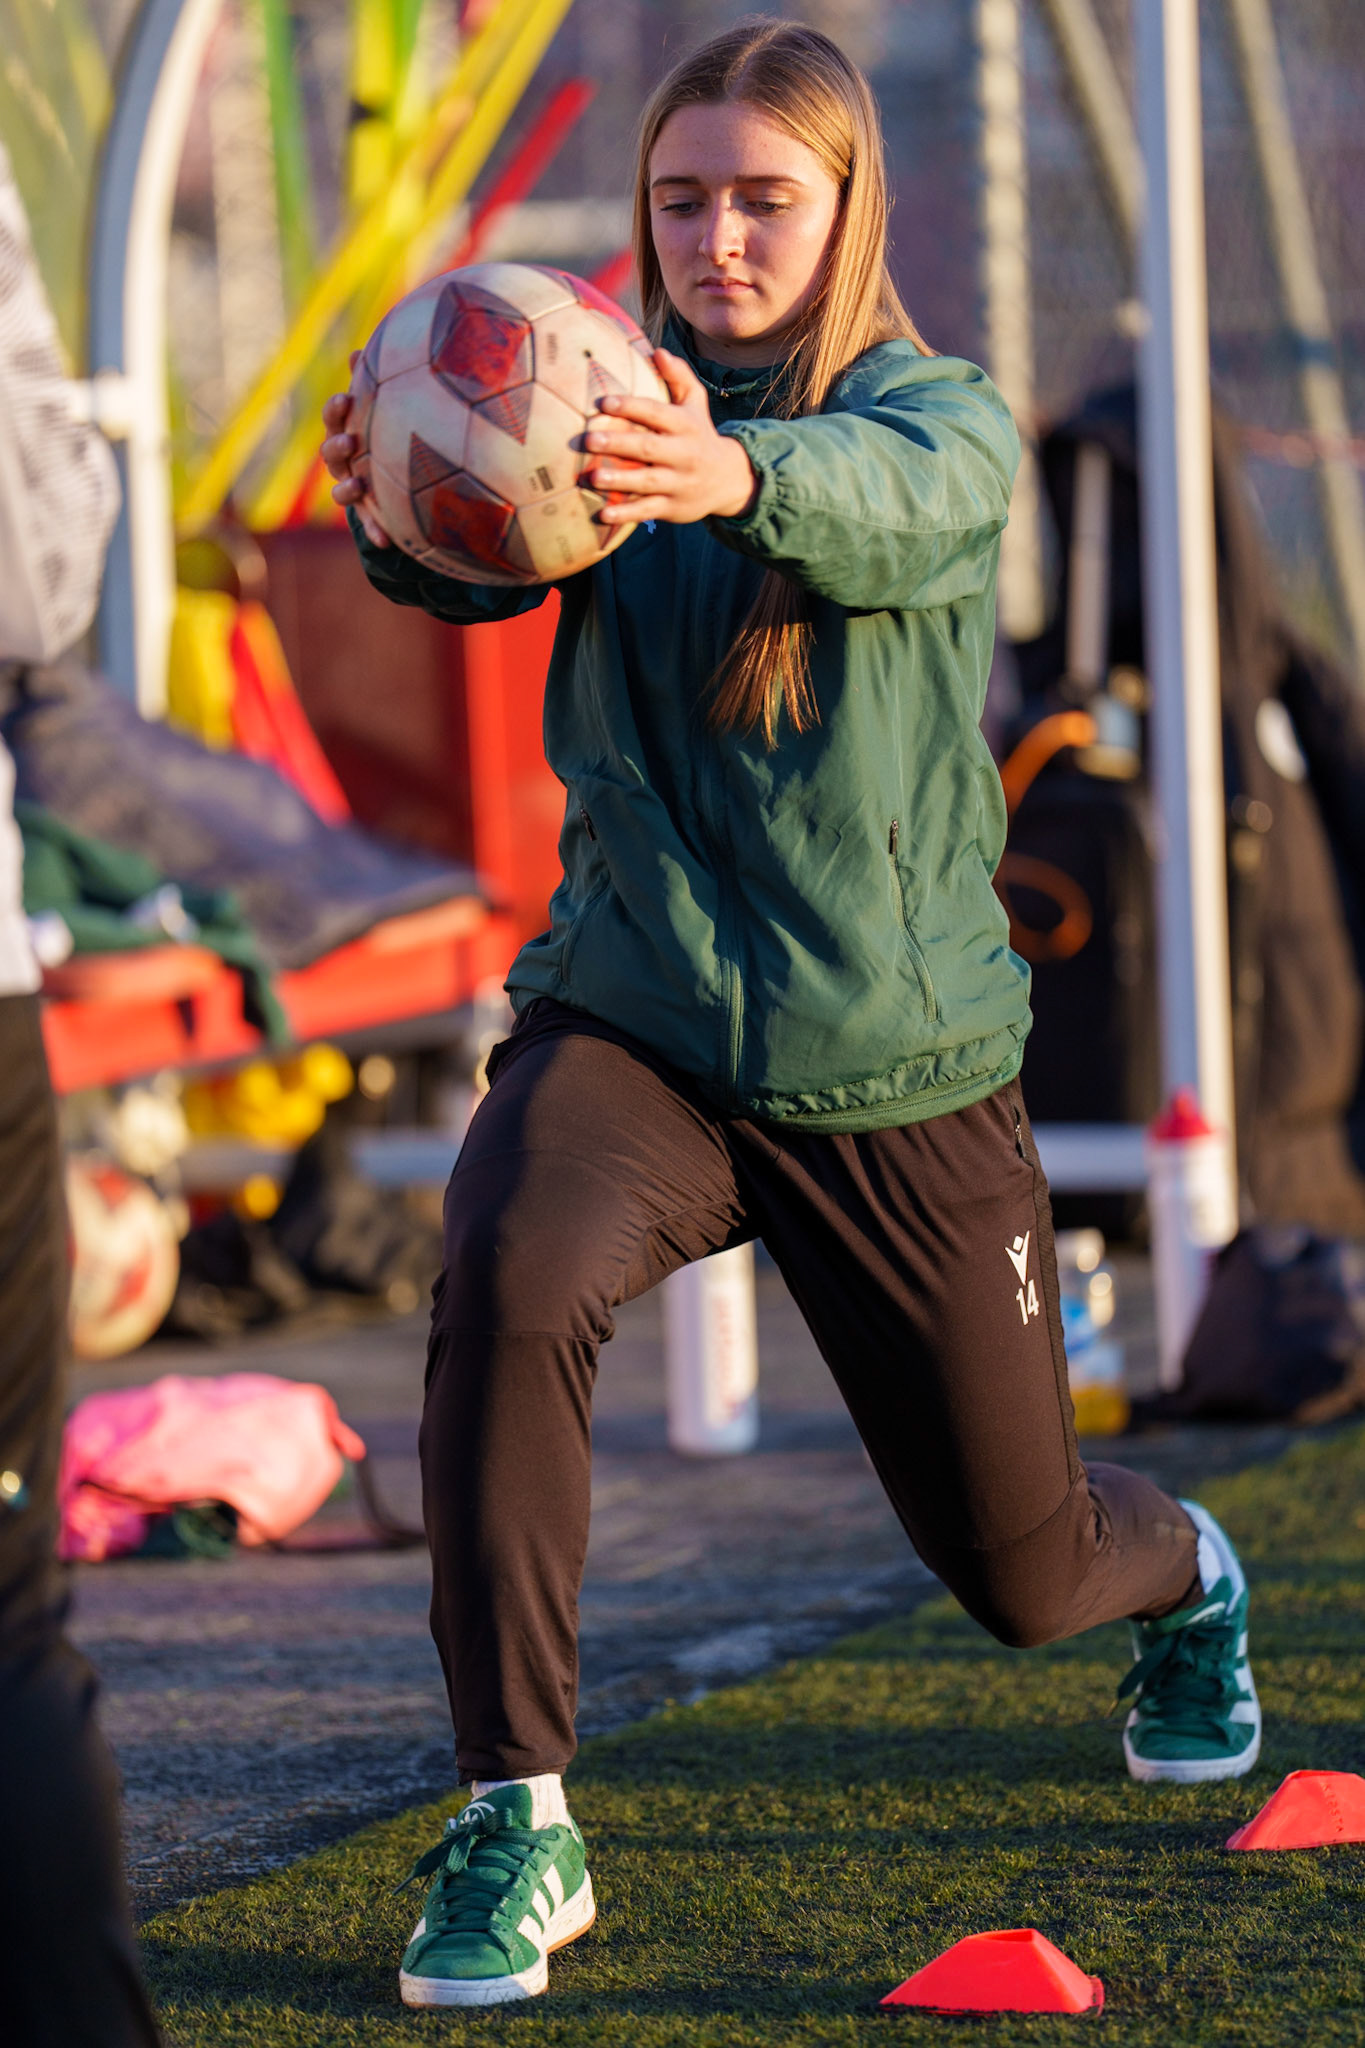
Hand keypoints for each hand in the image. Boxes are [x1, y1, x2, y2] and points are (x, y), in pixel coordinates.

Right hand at [320, 356, 390, 546]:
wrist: (393, 477)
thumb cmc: (385, 431)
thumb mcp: (382, 407)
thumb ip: (374, 382)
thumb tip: (359, 351)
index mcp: (344, 431)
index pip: (333, 418)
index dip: (335, 409)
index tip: (346, 398)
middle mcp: (342, 461)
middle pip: (330, 454)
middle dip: (338, 447)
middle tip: (351, 440)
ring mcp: (352, 487)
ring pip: (341, 490)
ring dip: (347, 488)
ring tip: (358, 485)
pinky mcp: (367, 512)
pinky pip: (368, 523)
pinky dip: (375, 531)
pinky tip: (386, 540)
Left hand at [582, 348, 758, 525]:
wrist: (728, 479)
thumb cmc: (699, 433)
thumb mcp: (695, 403)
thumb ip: (678, 376)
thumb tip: (657, 351)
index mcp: (685, 425)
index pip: (656, 413)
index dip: (630, 407)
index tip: (603, 402)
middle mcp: (684, 454)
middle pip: (648, 448)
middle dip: (619, 444)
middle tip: (588, 439)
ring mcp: (678, 483)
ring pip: (646, 482)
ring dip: (618, 480)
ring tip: (591, 476)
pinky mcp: (673, 508)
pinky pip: (647, 511)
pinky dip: (625, 514)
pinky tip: (603, 513)